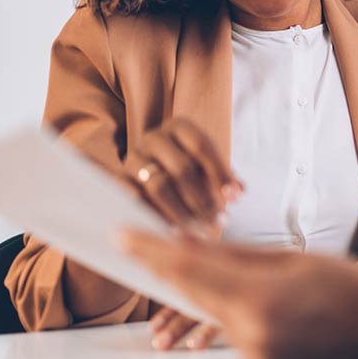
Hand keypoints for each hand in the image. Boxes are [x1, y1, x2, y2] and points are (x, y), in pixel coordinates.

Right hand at [122, 117, 242, 231]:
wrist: (149, 172)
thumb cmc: (188, 169)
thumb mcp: (208, 168)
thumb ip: (225, 179)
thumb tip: (238, 193)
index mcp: (180, 127)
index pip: (202, 147)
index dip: (219, 174)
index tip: (234, 200)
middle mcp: (153, 138)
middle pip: (181, 168)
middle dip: (203, 199)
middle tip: (219, 222)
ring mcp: (133, 158)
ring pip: (159, 186)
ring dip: (183, 212)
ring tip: (201, 230)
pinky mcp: (119, 179)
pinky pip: (137, 200)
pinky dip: (158, 217)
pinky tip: (175, 231)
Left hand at [122, 232, 357, 358]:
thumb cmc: (348, 286)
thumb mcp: (291, 260)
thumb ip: (233, 255)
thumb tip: (184, 241)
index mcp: (259, 298)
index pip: (189, 271)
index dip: (152, 252)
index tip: (123, 236)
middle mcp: (251, 335)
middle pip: (194, 297)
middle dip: (171, 273)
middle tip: (143, 247)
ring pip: (216, 319)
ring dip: (213, 300)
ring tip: (236, 288)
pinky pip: (235, 339)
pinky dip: (237, 321)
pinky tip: (266, 312)